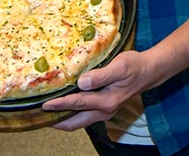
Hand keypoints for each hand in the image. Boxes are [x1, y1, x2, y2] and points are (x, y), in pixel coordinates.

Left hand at [42, 50, 158, 130]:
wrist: (149, 71)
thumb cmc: (135, 66)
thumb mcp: (120, 66)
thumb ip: (101, 75)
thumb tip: (82, 82)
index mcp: (106, 101)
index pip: (78, 104)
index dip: (60, 104)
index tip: (44, 104)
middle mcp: (104, 110)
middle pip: (74, 122)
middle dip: (57, 120)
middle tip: (39, 116)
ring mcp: (104, 111)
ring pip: (78, 121)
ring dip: (63, 118)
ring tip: (47, 113)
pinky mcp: (104, 108)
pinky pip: (83, 115)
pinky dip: (71, 113)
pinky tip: (64, 105)